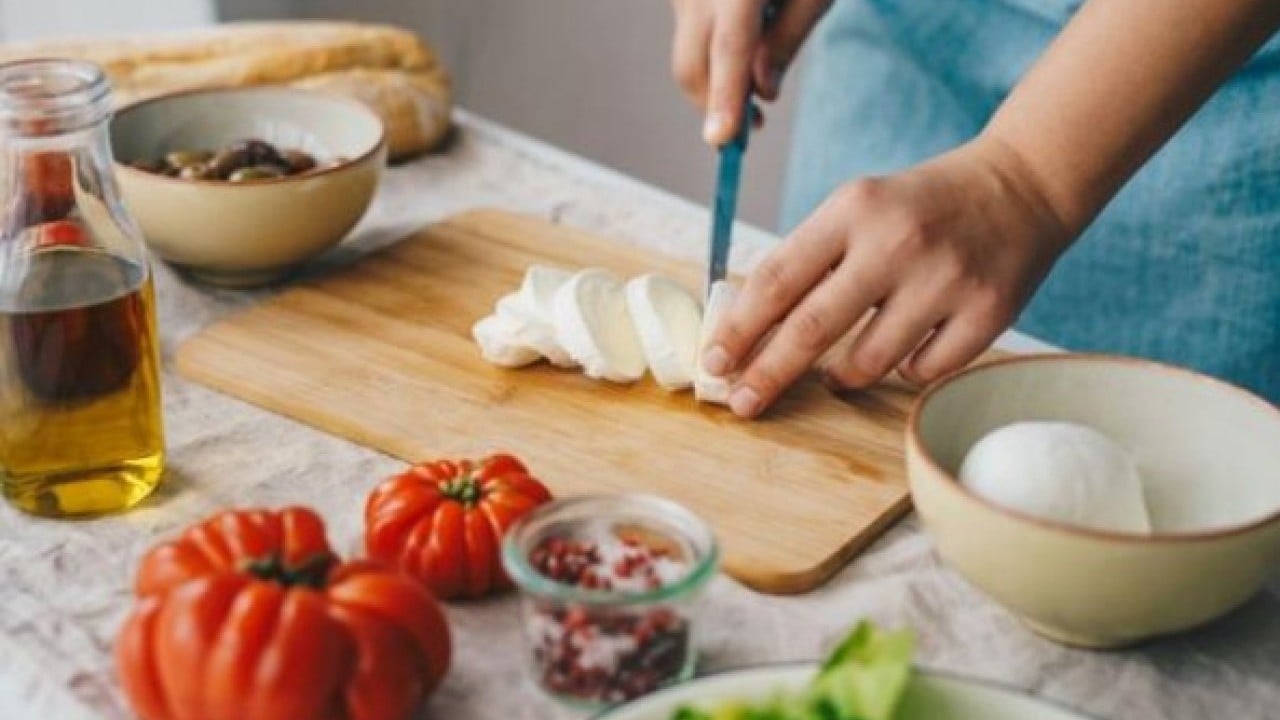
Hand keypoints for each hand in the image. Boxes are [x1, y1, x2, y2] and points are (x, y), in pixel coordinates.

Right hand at [670, 0, 831, 143]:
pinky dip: (711, 63)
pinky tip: (741, 59)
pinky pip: (689, 43)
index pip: (729, 49)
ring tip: (752, 93)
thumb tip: (762, 94)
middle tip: (756, 125)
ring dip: (715, 87)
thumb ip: (787, 40)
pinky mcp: (680, 0)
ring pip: (687, 60)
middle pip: (694, 66)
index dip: (725, 98)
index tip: (722, 139)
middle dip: (717, 106)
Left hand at [701, 137, 1074, 417]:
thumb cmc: (918, 208)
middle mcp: (897, 242)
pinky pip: (921, 371)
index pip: (777, 279)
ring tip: (834, 372)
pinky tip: (907, 347)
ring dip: (840, 377)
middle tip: (742, 403)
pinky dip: (904, 369)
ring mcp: (945, 278)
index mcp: (852, 210)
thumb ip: (808, 260)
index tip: (713, 363)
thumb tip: (745, 329)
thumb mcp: (857, 209)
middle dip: (767, 374)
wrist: (1021, 186)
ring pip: (867, 362)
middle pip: (812, 328)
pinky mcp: (988, 311)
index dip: (738, 329)